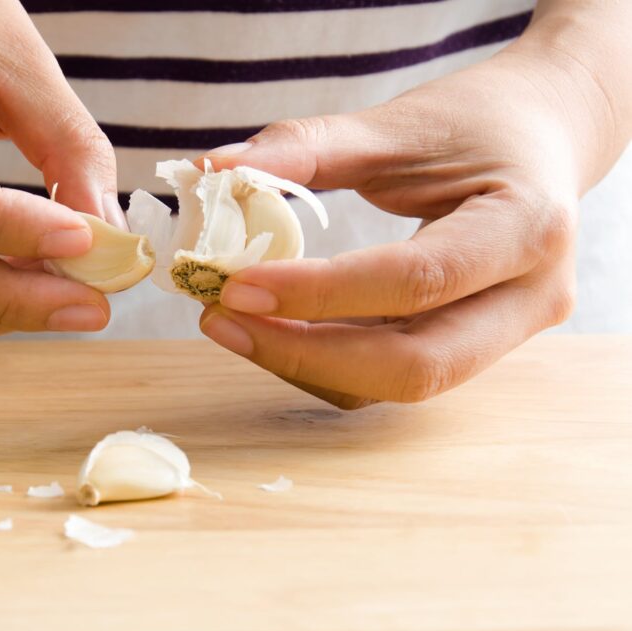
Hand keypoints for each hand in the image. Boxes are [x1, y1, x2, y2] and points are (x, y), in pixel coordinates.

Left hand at [198, 24, 628, 408]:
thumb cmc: (477, 121)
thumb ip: (306, 148)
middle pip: (415, 366)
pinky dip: (325, 359)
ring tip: (233, 321)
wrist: (545, 135)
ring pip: (398, 383)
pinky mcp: (473, 348)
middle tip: (220, 319)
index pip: (414, 281)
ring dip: (307, 363)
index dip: (318, 293)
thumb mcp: (397, 124)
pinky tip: (274, 327)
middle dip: (306, 354)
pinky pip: (391, 374)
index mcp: (527, 228)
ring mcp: (507, 334)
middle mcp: (531, 298)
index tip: (236, 286)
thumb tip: (211, 171)